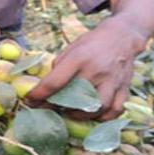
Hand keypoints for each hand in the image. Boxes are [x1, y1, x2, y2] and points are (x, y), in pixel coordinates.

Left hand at [24, 17, 145, 120]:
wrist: (122, 36)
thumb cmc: (92, 43)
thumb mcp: (71, 48)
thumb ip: (59, 66)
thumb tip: (47, 87)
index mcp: (79, 58)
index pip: (55, 81)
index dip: (39, 94)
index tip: (29, 101)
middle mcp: (96, 71)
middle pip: (75, 98)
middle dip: (59, 108)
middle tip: (49, 109)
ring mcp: (112, 81)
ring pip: (98, 108)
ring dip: (81, 116)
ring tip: (70, 113)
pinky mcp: (124, 88)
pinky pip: (115, 110)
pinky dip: (103, 118)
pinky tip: (92, 116)